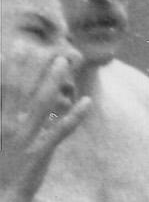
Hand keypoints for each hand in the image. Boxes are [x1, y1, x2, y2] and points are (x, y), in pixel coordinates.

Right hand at [0, 49, 87, 201]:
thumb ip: (3, 127)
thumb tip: (17, 115)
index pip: (0, 88)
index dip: (6, 67)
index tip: (13, 48)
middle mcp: (5, 126)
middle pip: (21, 88)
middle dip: (32, 66)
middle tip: (44, 45)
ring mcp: (23, 139)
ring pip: (41, 102)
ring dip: (54, 79)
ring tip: (65, 60)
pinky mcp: (38, 155)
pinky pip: (59, 131)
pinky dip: (74, 116)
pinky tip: (87, 103)